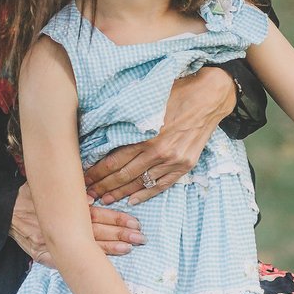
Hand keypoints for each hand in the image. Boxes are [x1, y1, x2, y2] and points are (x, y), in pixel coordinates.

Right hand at [9, 185, 144, 265]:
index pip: (95, 215)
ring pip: (84, 247)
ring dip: (109, 249)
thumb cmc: (30, 196)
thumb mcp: (49, 186)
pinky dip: (84, 262)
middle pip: (95, 231)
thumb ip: (71, 191)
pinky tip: (100, 265)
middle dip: (119, 235)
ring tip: (129, 248)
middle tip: (139, 238)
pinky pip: (66, 260)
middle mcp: (60, 226)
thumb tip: (92, 197)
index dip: (115, 219)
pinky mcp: (43, 255)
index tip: (134, 223)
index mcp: (65, 208)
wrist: (3, 211)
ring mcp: (51, 243)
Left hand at [83, 66, 236, 205]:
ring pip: (141, 182)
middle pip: (124, 175)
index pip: (114, 160)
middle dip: (104, 186)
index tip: (83, 178)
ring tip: (105, 199)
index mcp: (146, 135)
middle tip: (88, 194)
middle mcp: (159, 151)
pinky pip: (162, 184)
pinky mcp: (185, 165)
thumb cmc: (177, 93)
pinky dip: (146, 193)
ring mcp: (173, 161)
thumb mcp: (148, 101)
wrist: (210, 97)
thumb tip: (103, 128)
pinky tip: (132, 200)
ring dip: (121, 192)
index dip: (97, 171)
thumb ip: (128, 118)